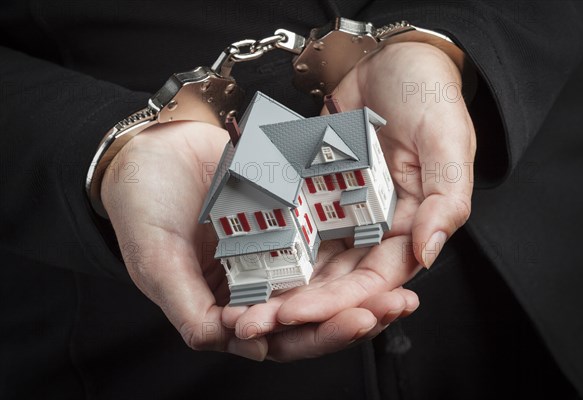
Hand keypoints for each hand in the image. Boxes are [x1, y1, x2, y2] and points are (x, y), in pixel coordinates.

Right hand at [100, 120, 417, 361]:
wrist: (148, 148)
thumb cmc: (140, 207)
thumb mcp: (157, 263)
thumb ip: (191, 310)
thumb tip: (239, 345)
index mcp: (228, 306)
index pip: (281, 337)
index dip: (320, 335)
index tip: (356, 320)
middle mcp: (258, 284)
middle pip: (315, 312)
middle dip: (357, 313)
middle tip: (396, 306)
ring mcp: (275, 249)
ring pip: (326, 277)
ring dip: (365, 283)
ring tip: (403, 283)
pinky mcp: (287, 214)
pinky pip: (322, 230)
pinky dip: (350, 236)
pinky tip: (382, 234)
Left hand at [222, 42, 474, 357]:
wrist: (390, 56)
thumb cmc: (428, 94)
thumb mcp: (447, 142)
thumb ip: (445, 200)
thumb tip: (427, 255)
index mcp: (411, 225)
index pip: (377, 278)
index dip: (340, 302)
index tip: (299, 315)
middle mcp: (376, 228)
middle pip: (338, 279)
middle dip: (301, 305)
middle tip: (257, 322)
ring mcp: (343, 212)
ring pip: (312, 261)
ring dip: (281, 285)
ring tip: (245, 305)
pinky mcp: (317, 193)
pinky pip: (294, 223)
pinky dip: (272, 245)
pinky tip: (244, 261)